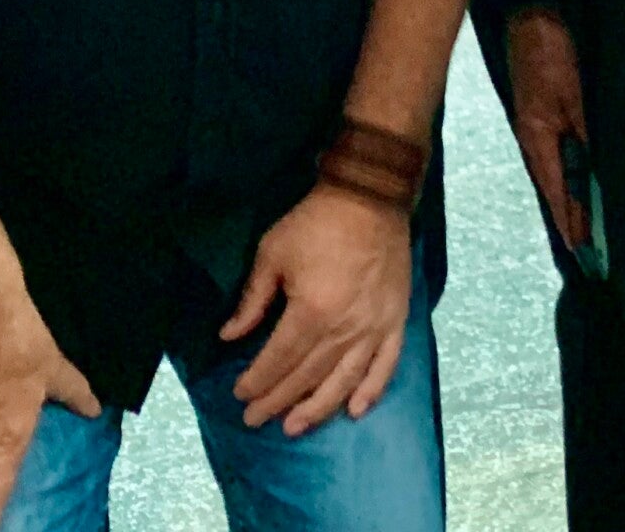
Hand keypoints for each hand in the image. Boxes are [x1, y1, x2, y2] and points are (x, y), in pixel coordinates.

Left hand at [222, 183, 411, 436]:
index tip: (239, 396)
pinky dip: (371, 392)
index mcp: (311, 312)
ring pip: (343, 382)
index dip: (257, 381)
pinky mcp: (395, 322)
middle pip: (307, 377)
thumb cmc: (315, 223)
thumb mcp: (272, 253)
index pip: (279, 359)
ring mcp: (374, 329)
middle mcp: (344, 330)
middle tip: (255, 419)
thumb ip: (253, 299)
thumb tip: (229, 335)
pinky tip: (356, 411)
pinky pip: (385, 367)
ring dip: (317, 409)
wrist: (369, 198)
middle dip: (277, 401)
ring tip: (295, 427)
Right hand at [506, 9, 589, 248]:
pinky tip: (566, 183)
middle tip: (583, 249)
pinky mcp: (534, 114)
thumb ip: (581, 135)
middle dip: (565, 217)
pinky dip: (558, 176)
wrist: (531, 14)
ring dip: (562, 199)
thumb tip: (588, 177)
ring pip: (548, 173)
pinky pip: (547, 155)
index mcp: (538, 136)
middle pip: (550, 186)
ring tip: (577, 227)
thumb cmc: (556, 53)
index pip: (556, 190)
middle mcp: (531, 137)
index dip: (569, 219)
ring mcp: (530, 125)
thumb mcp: (574, 94)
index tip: (581, 249)